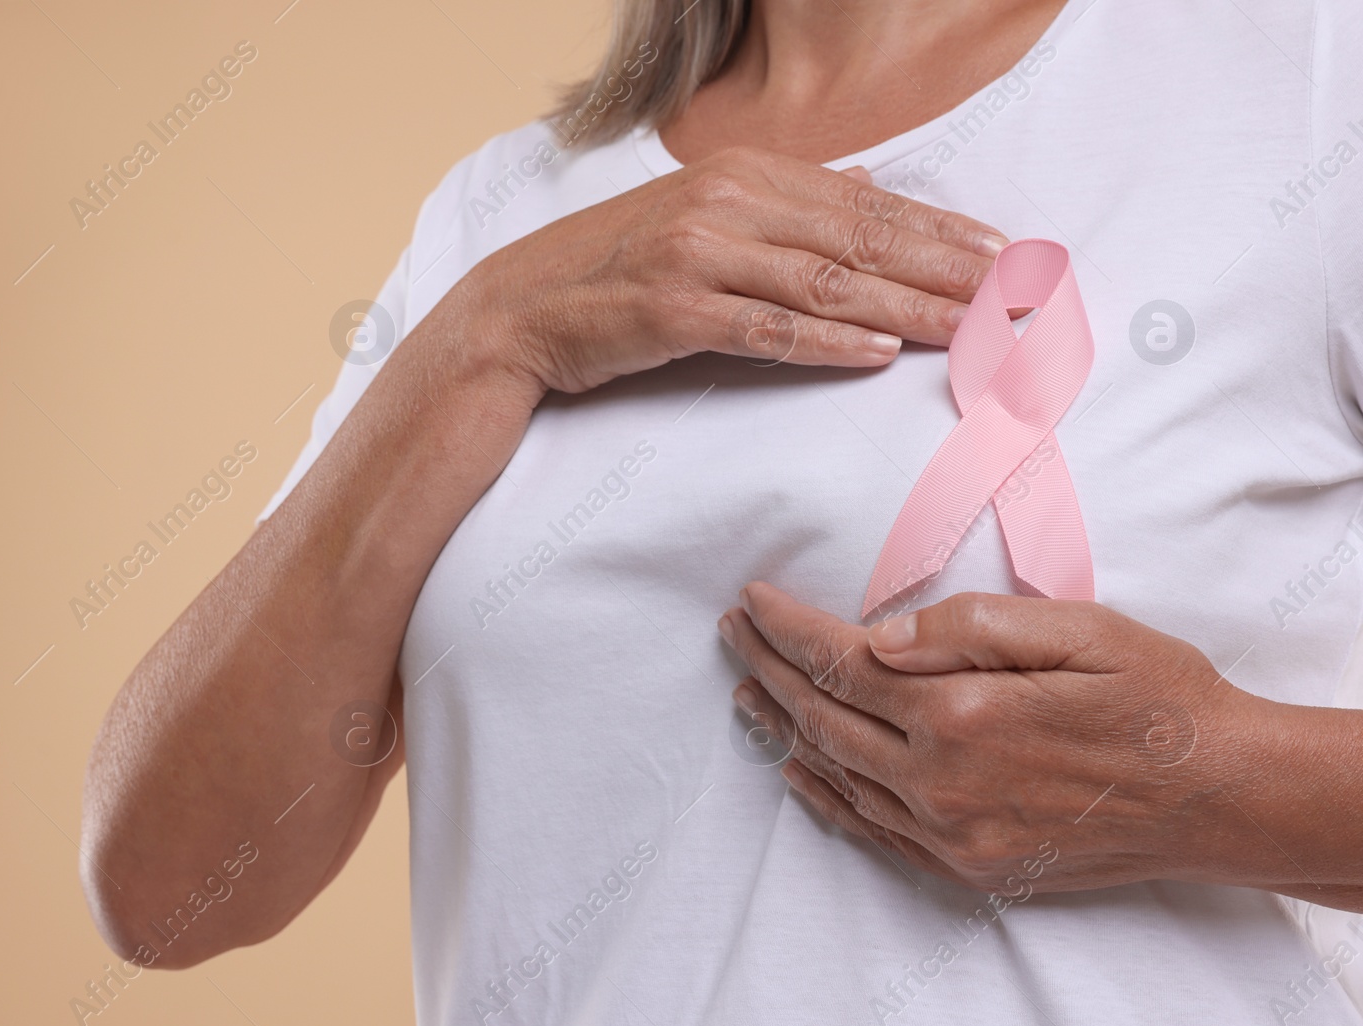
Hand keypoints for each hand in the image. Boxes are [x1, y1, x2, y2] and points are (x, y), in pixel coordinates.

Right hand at [458, 146, 1008, 394]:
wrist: (518, 309)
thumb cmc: (613, 268)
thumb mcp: (699, 218)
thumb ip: (782, 206)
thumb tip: (866, 189)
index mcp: (741, 173)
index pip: (861, 201)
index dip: (935, 227)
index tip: (996, 252)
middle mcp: (726, 202)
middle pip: (857, 238)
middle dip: (940, 267)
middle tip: (1007, 295)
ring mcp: (698, 254)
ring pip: (825, 282)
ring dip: (904, 306)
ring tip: (967, 328)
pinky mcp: (672, 309)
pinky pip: (765, 328)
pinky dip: (825, 340)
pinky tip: (876, 352)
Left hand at [717, 583, 1279, 897]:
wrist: (1221, 797)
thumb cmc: (1156, 699)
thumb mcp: (1077, 630)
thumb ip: (966, 629)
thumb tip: (876, 636)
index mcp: (962, 711)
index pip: (839, 661)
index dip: (787, 627)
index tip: (752, 599)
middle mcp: (942, 781)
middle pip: (822, 718)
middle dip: (767, 668)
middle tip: (732, 633)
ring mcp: (952, 834)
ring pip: (837, 775)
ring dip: (784, 727)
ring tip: (748, 688)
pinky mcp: (969, 868)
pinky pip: (872, 830)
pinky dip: (825, 797)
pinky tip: (798, 770)